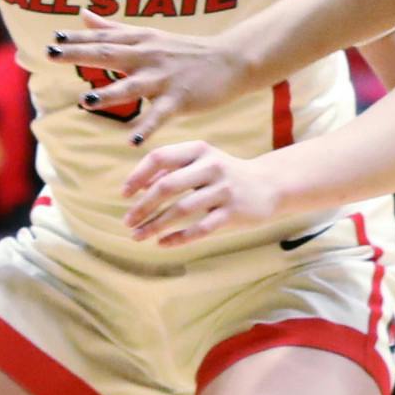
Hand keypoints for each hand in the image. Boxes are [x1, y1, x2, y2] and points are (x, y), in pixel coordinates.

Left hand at [47, 10, 249, 140]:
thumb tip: (82, 13)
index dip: (76, 39)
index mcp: (140, 40)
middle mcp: (149, 55)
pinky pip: (159, 116)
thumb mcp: (149, 34)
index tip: (51, 40)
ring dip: (109, 93)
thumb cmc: (187, 50)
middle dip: (80, 54)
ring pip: (132, 86)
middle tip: (52, 56)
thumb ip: (113, 28)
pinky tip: (131, 141)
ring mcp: (164, 78)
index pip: (103, 38)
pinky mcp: (180, 99)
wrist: (231, 60)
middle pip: (109, 54)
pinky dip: (146, 128)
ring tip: (86, 101)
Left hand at [121, 140, 281, 247]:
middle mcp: (212, 167)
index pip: (160, 157)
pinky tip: (163, 244)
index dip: (138, 176)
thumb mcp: (202, 162)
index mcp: (199, 150)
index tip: (124, 195)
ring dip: (155, 225)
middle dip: (142, 206)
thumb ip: (172, 169)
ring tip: (138, 236)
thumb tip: (138, 186)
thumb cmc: (226, 174)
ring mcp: (224, 191)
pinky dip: (178, 238)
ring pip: (181, 210)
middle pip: (167, 186)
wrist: (270, 185)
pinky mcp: (233, 213)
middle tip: (127, 221)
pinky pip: (200, 229)